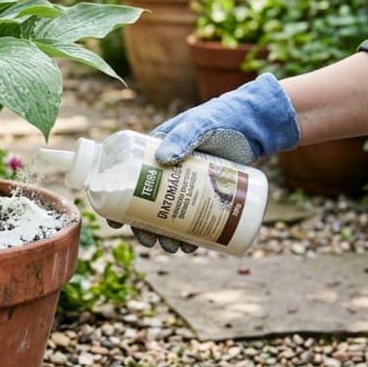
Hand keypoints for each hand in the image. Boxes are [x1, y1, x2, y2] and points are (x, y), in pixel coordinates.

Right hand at [125, 74, 299, 252]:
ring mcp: (186, 186)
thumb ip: (183, 137)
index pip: (126, 180)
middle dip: (144, 227)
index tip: (114, 221)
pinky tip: (192, 246)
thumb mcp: (198, 125)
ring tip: (174, 248)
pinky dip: (191, 234)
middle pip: (145, 205)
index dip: (116, 202)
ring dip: (167, 236)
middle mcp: (165, 173)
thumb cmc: (219, 118)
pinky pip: (193, 218)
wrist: (253, 126)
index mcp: (152, 154)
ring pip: (169, 216)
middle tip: (150, 241)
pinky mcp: (206, 194)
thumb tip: (164, 159)